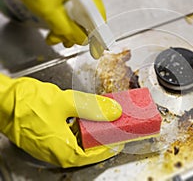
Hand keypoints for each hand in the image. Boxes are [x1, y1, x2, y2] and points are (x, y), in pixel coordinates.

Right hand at [0, 74, 122, 167]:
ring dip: (89, 132)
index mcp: (62, 150)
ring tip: (100, 120)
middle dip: (100, 138)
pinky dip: (77, 128)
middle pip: (86, 150)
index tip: (119, 138)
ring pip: (76, 143)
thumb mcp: (67, 102)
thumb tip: (114, 111)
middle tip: (112, 127)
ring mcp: (48, 146)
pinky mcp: (44, 138)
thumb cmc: (27, 103)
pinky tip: (82, 116)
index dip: (108, 147)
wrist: (1, 99)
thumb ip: (93, 108)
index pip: (93, 155)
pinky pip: (66, 137)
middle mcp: (55, 153)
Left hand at [1, 0, 105, 46]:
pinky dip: (59, 23)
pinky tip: (52, 32)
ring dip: (65, 30)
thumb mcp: (51, 12)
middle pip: (84, 16)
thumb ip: (68, 29)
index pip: (97, 12)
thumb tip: (81, 40)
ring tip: (56, 38)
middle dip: (75, 32)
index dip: (96, 29)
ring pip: (73, 16)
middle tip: (69, 42)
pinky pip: (64, 13)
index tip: (94, 42)